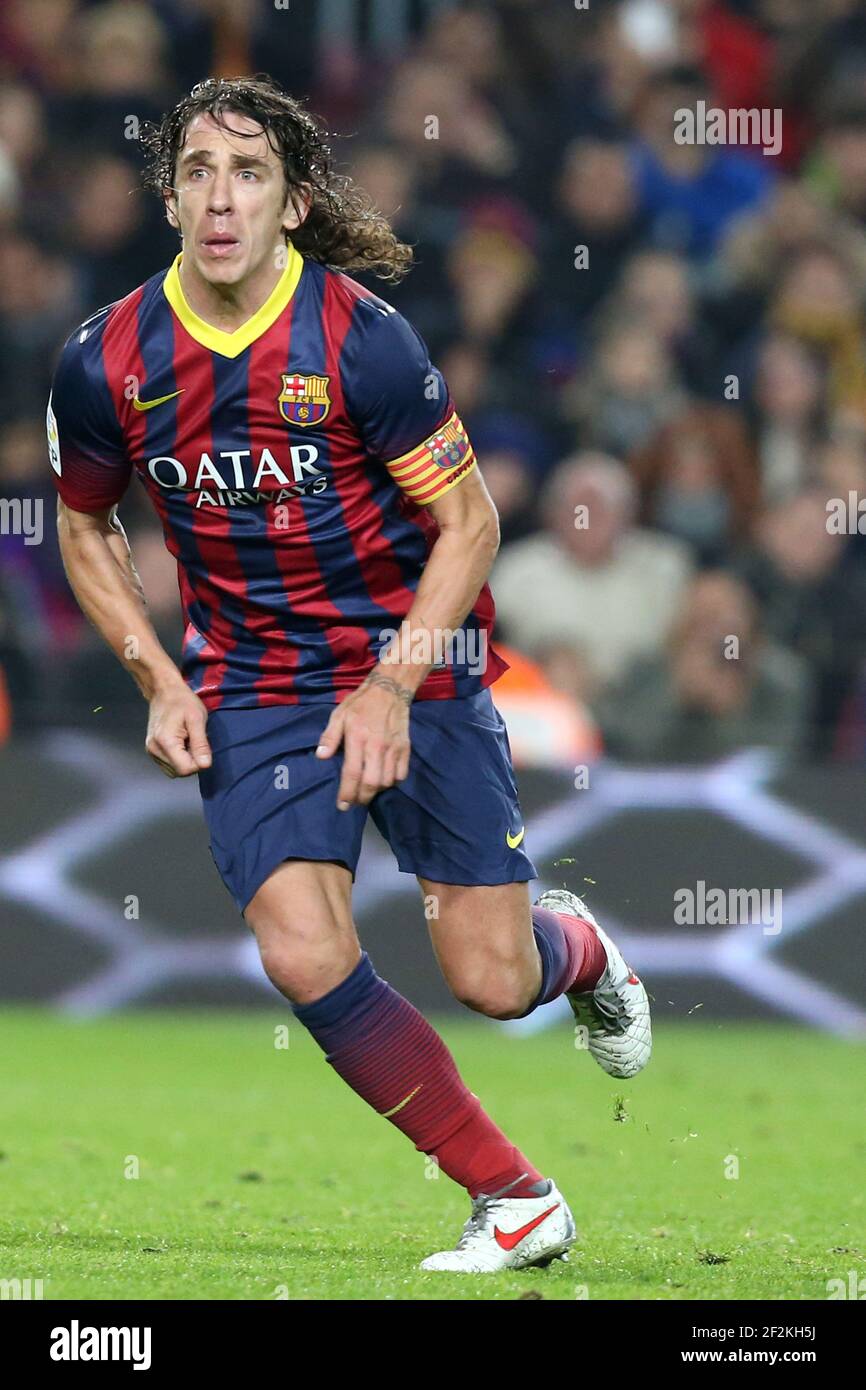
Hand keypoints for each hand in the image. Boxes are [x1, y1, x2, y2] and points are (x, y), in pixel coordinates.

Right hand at [145, 682, 211, 777]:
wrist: (164, 691)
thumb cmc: (182, 701)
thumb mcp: (197, 719)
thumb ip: (201, 744)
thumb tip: (205, 765)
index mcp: (165, 742)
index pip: (185, 769)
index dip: (198, 762)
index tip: (200, 746)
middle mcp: (154, 750)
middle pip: (179, 772)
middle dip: (191, 761)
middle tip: (194, 740)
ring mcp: (151, 751)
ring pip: (174, 770)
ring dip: (185, 760)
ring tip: (186, 740)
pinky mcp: (151, 751)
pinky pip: (169, 765)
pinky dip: (177, 758)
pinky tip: (180, 743)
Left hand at [315, 671, 411, 808]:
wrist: (390, 690)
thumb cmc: (360, 704)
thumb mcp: (339, 715)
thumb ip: (329, 737)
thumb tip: (320, 757)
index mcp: (357, 738)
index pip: (352, 773)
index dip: (347, 793)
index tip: (342, 805)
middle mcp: (377, 746)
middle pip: (371, 783)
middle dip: (362, 798)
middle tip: (355, 802)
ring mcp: (393, 748)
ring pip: (387, 781)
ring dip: (376, 790)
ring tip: (367, 789)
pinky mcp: (405, 748)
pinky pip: (401, 774)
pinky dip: (392, 781)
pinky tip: (383, 778)